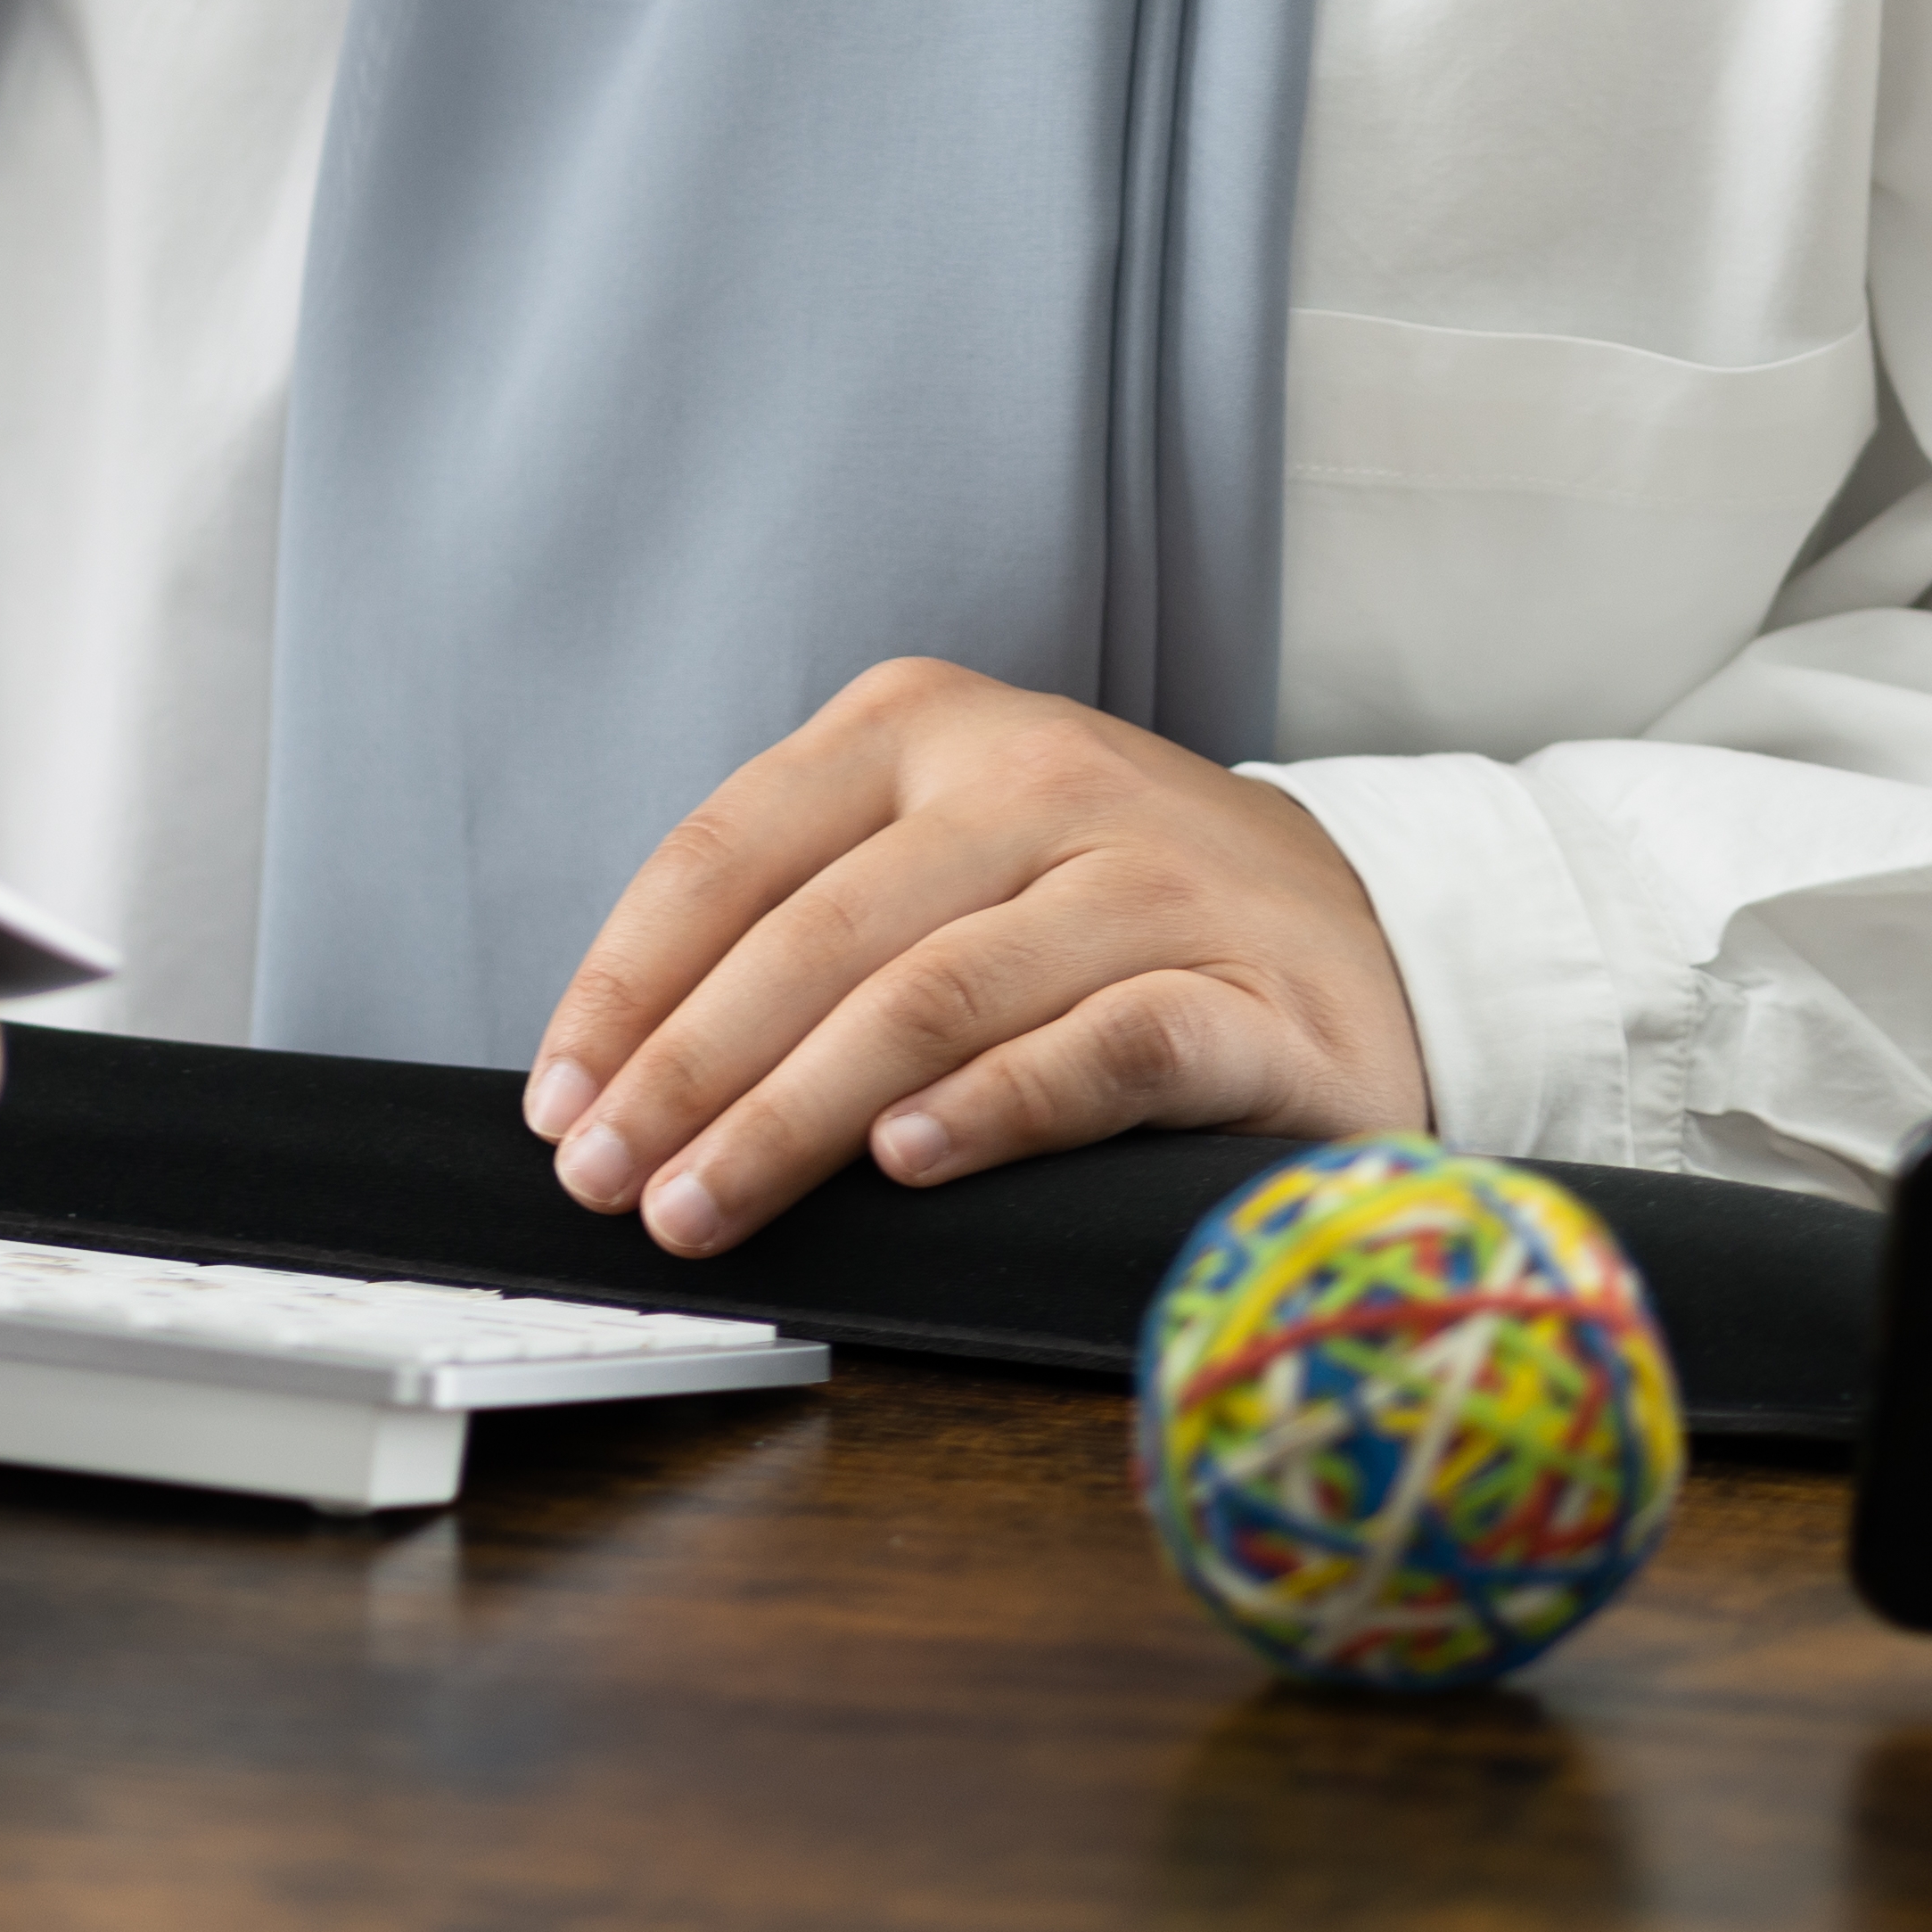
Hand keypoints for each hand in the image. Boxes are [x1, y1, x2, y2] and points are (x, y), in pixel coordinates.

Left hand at [521, 659, 1432, 1258]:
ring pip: (932, 993)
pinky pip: (1097, 1047)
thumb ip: (809, 923)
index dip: (630, 984)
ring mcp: (1145, 875)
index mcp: (924, 727)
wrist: (1371, 932)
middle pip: (816, 934)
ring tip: (707, 1204)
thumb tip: (627, 1072)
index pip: (731, 851)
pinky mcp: (1246, 988)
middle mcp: (1032, 776)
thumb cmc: (1107, 911)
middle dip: (689, 1073)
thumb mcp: (945, 859)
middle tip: (610, 1184)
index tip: (560, 1101)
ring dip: (797, 1116)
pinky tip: (905, 1167)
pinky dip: (989, 1109)